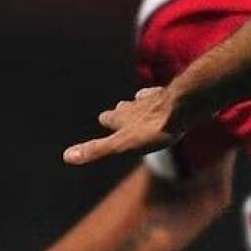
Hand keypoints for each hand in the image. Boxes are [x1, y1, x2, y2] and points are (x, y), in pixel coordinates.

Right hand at [62, 87, 179, 165]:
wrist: (183, 106)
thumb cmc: (153, 128)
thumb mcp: (123, 144)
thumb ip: (97, 149)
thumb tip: (66, 156)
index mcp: (122, 117)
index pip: (108, 117)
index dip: (107, 120)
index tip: (104, 120)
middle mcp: (135, 104)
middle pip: (124, 107)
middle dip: (122, 111)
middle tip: (120, 112)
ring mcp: (155, 97)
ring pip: (143, 99)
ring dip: (141, 103)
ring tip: (141, 104)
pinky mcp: (174, 94)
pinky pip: (166, 94)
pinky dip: (163, 96)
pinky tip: (167, 97)